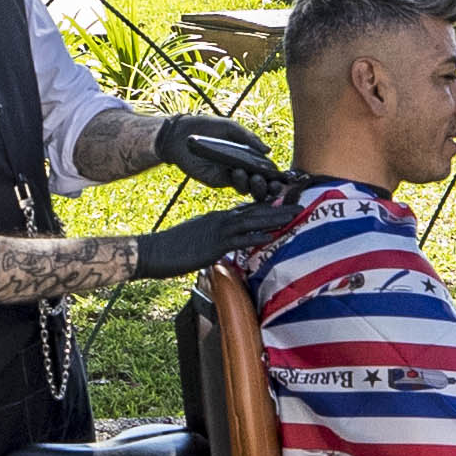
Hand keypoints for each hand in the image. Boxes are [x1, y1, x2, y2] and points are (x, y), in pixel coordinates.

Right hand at [132, 194, 301, 277]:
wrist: (154, 251)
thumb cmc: (174, 248)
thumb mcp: (198, 238)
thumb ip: (215, 238)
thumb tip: (228, 244)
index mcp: (218, 218)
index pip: (248, 210)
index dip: (269, 206)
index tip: (287, 203)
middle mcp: (220, 220)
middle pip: (255, 211)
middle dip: (279, 208)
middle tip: (301, 204)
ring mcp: (217, 232)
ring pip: (251, 221)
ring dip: (275, 218)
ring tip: (295, 215)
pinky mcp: (213, 246)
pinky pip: (238, 240)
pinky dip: (254, 237)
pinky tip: (269, 235)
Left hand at [151, 113, 281, 197]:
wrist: (182, 135)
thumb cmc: (208, 127)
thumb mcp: (231, 128)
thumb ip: (249, 138)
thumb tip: (268, 151)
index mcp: (248, 155)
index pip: (266, 168)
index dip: (276, 175)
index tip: (283, 178)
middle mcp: (243, 167)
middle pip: (262, 182)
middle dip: (270, 186)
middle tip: (274, 185)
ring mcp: (231, 175)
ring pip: (249, 187)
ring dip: (256, 185)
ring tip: (256, 177)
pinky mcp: (219, 180)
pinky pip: (234, 186)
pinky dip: (240, 182)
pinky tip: (240, 173)